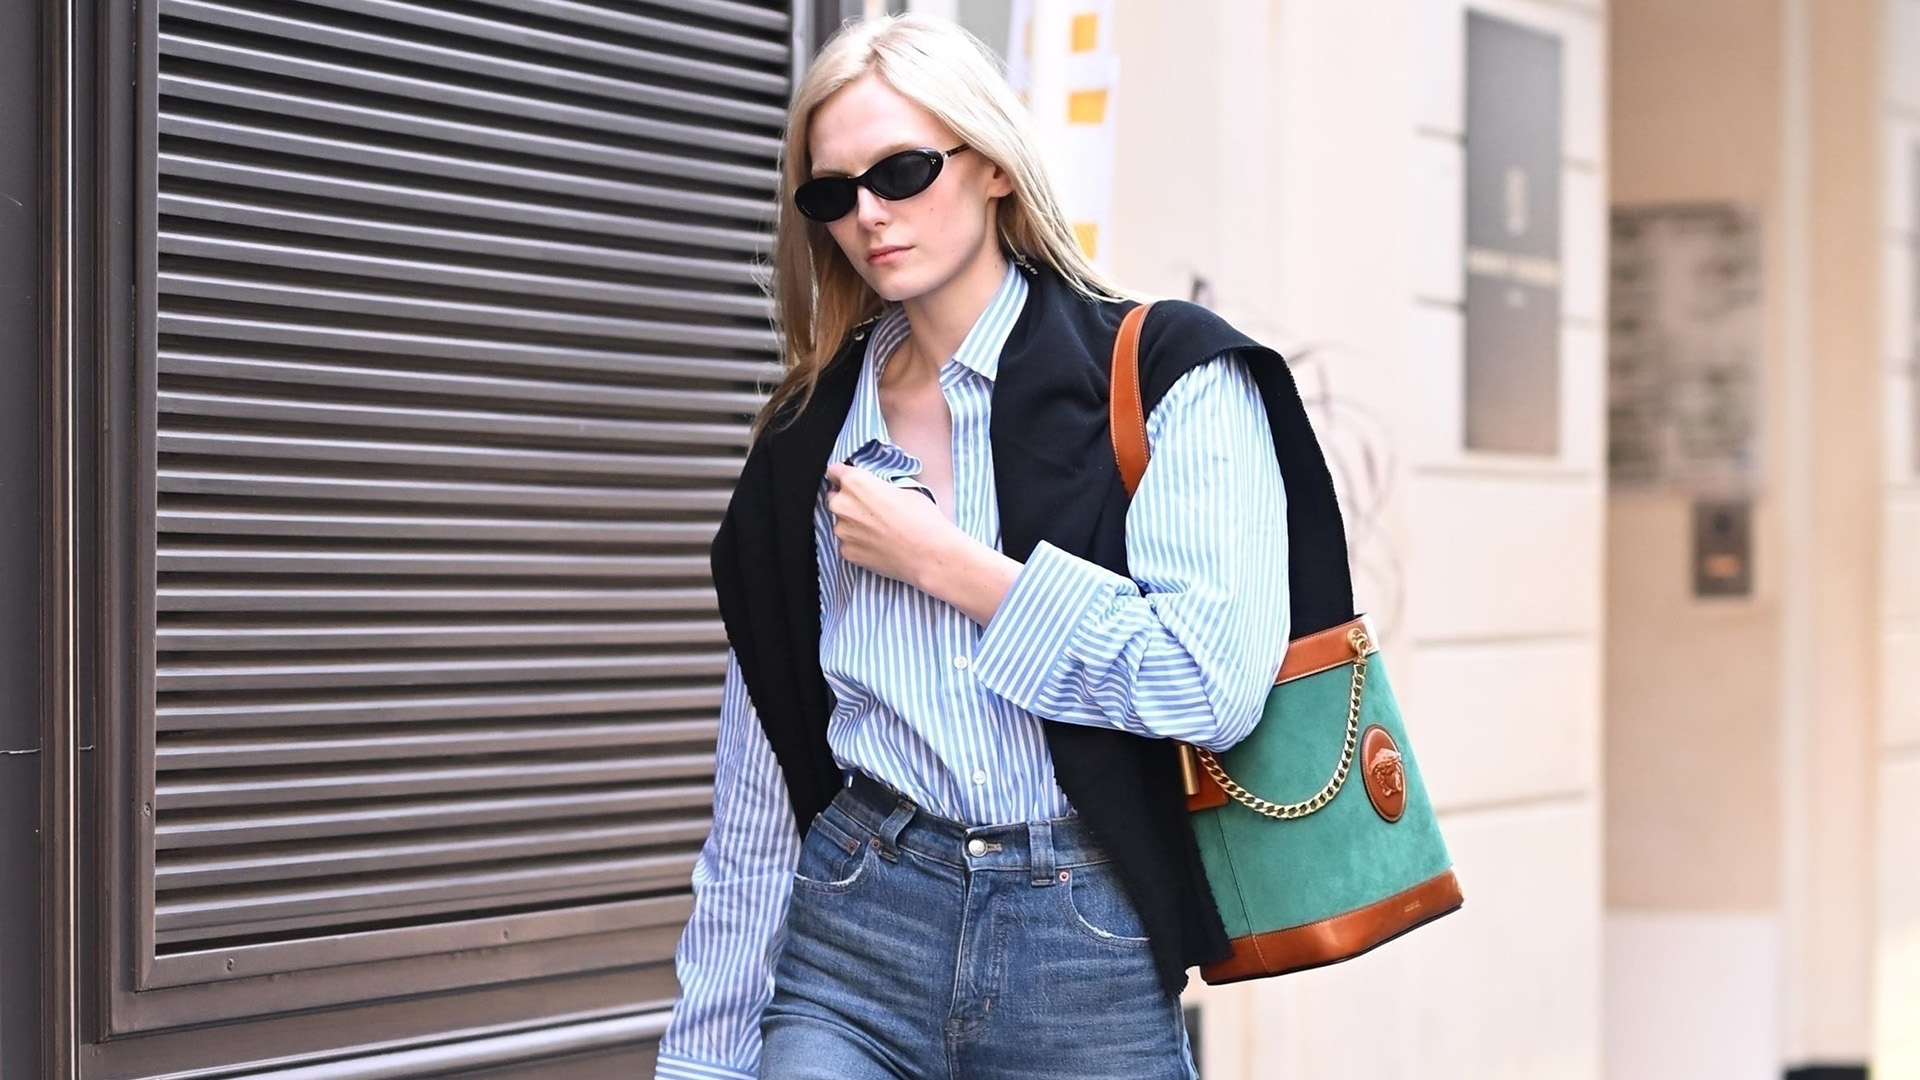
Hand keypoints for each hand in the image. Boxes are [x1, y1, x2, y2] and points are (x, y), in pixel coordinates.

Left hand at [823, 461, 959, 589]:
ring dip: (853, 523)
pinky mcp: (846, 552)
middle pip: (834, 497)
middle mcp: (841, 505)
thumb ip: (878, 487)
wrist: (929, 555)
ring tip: (877, 530)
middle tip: (870, 508)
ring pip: (841, 522)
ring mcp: (842, 531)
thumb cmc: (922, 519)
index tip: (850, 481)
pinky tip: (877, 545)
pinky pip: (848, 542)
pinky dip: (858, 542)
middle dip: (847, 500)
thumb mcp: (903, 489)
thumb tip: (873, 491)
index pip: (834, 471)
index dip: (844, 475)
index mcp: (855, 483)